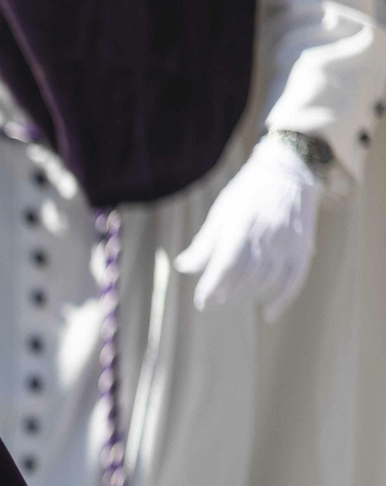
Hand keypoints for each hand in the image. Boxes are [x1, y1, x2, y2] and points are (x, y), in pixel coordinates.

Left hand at [174, 134, 321, 321]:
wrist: (288, 171)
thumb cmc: (246, 194)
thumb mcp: (221, 212)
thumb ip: (204, 242)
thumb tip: (182, 267)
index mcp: (241, 225)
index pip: (225, 264)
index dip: (212, 285)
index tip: (201, 301)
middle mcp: (266, 235)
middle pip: (246, 275)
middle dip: (228, 291)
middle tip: (214, 298)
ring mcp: (287, 242)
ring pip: (268, 279)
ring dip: (249, 294)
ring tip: (232, 298)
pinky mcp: (302, 247)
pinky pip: (294, 279)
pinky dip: (281, 299)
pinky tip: (268, 313)